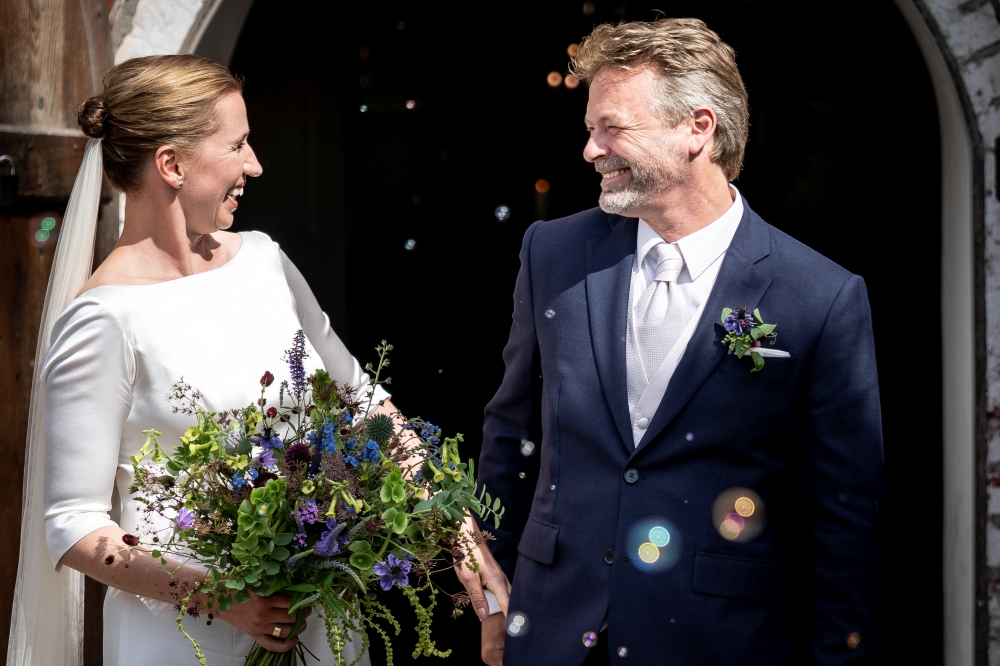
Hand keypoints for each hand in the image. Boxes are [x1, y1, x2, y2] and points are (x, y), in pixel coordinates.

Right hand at [218, 591, 310, 651]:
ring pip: (286, 631)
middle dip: (304, 613)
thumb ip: (274, 584)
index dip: (303, 600)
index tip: (308, 597)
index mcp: (265, 598)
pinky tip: (294, 640)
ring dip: (299, 628)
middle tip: (307, 608)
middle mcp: (263, 614)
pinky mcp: (254, 635)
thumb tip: (296, 587)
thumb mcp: (257, 580)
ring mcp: (259, 627)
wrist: (217, 599)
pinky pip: (271, 645)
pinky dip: (285, 646)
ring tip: (303, 622)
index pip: (292, 602)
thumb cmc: (237, 585)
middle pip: (292, 617)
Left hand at [456, 516, 510, 665]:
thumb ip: (477, 598)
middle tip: (517, 634)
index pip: (509, 607)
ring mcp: (499, 577)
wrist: (465, 534)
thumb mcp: (468, 579)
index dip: (513, 621)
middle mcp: (502, 580)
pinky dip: (502, 601)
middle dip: (514, 617)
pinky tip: (499, 607)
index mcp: (498, 583)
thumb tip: (485, 617)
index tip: (518, 635)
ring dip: (508, 609)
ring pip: (507, 596)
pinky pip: (501, 591)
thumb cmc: (467, 555)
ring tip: (512, 625)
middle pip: (511, 603)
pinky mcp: (493, 575)